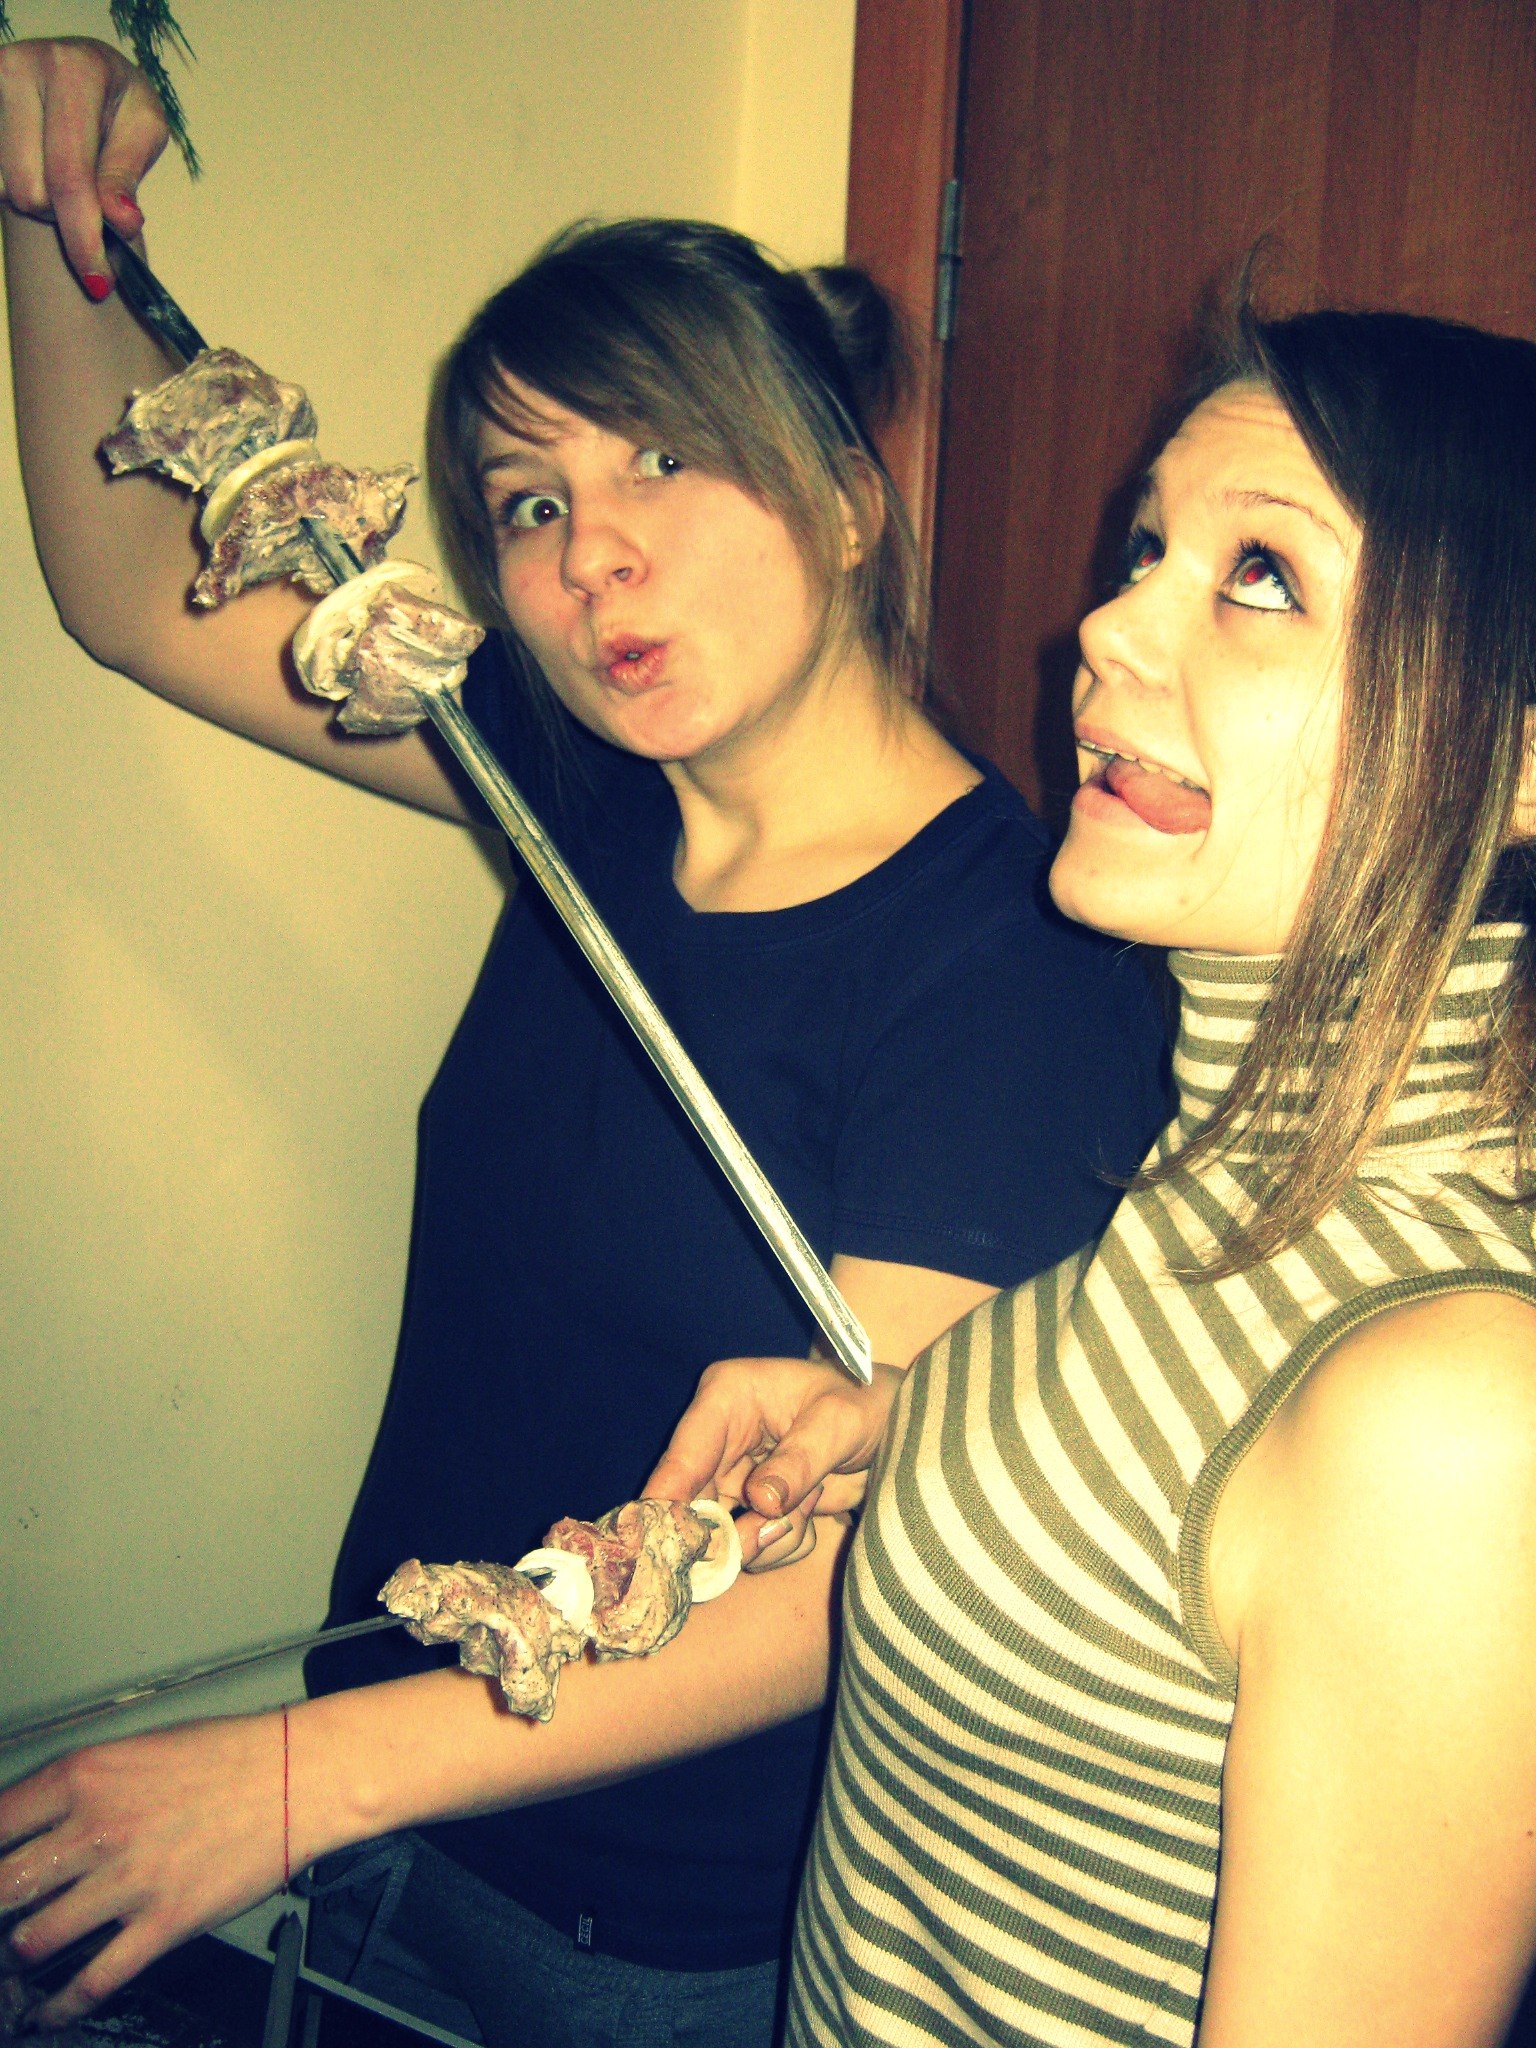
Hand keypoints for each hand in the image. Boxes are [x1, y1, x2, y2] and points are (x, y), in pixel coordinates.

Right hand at [0, 37, 167, 292]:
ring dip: (41, 205)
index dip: (83, 237)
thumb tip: (120, 221)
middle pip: (29, 189)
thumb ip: (126, 175)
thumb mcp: (143, 130)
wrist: (84, 65)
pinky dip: (19, 187)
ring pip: (6, 189)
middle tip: (89, 209)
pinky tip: (39, 175)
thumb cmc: (119, 103)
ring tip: (66, 183)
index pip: (69, 175)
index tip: (98, 282)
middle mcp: (18, 66)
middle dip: (63, 219)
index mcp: (73, 70)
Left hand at [0, 1711, 285, 2024]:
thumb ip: (82, 1789)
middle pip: (2, 1887)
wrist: (300, 1774)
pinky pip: (92, 1981)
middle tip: (1, 1915)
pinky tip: (48, 2010)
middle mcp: (99, 1827)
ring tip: (20, 1960)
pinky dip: (59, 2006)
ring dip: (20, 1955)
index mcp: (87, 1776)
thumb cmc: (229, 1756)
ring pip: (34, 1939)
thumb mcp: (139, 1750)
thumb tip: (33, 1827)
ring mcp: (130, 1879)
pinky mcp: (164, 1923)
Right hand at [647, 1354, 903, 1568]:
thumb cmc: (868, 1404)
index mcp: (726, 1397)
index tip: (661, 1540)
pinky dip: (783, 1544)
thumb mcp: (840, 1423)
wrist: (894, 1430)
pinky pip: (750, 1548)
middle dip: (731, 1531)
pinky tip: (813, 1512)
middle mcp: (718, 1439)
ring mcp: (732, 1478)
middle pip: (691, 1503)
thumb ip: (801, 1460)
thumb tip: (761, 1502)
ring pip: (723, 1535)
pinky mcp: (749, 1510)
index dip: (668, 1499)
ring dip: (770, 1536)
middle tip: (767, 1530)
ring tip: (813, 1500)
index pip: (685, 1453)